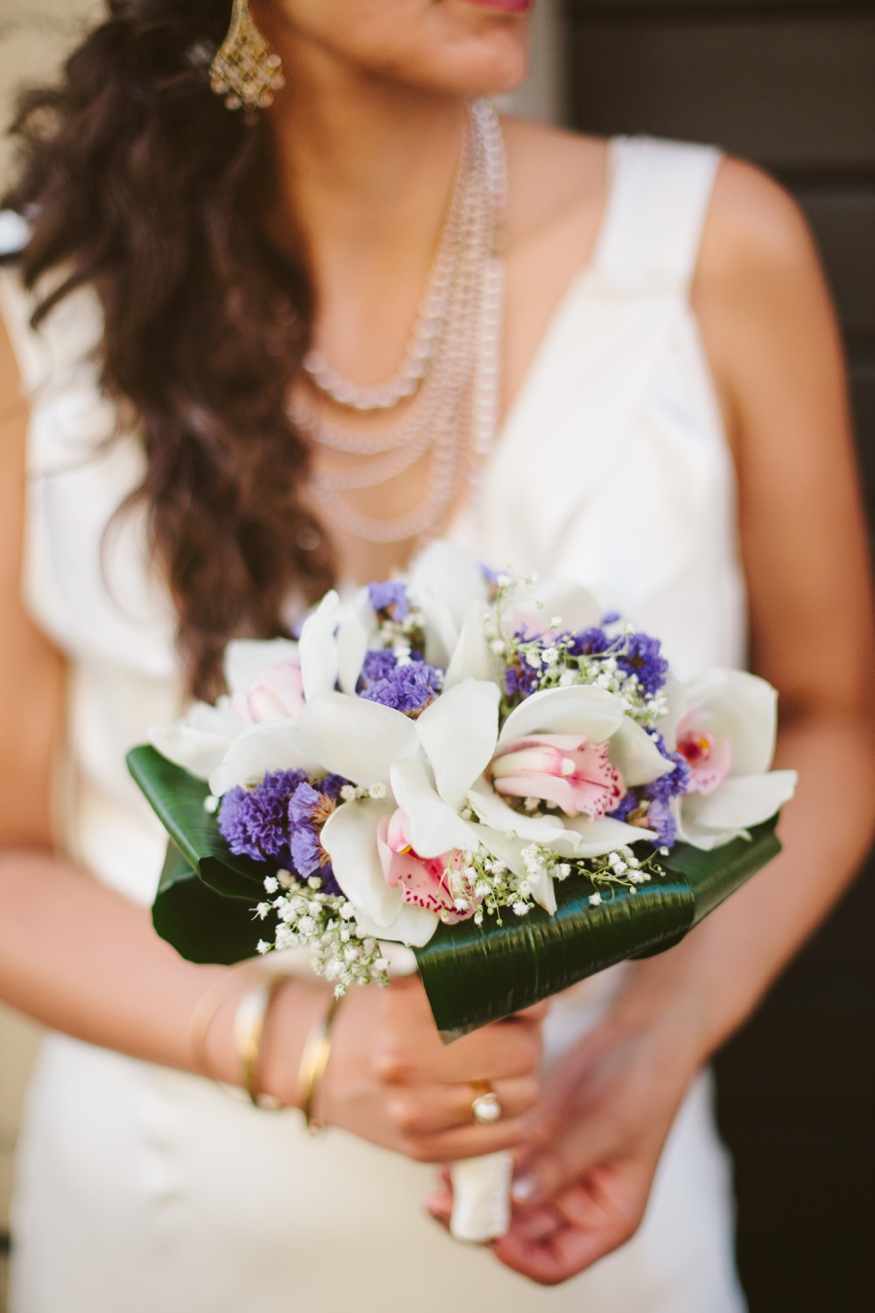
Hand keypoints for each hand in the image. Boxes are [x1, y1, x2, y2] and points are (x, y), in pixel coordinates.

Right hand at [316, 976, 544, 1161]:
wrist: (322, 1063)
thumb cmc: (381, 1014)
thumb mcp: (415, 980)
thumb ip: (470, 976)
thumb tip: (538, 980)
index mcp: (409, 1004)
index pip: (507, 1003)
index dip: (531, 1001)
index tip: (527, 999)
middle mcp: (408, 1058)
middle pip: (523, 1053)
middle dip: (528, 1040)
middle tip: (514, 1033)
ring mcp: (414, 1110)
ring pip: (521, 1098)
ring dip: (522, 1079)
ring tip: (499, 1065)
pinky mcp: (422, 1148)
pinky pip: (504, 1137)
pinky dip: (509, 1116)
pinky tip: (488, 1096)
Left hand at [428, 986, 703, 1284]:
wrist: (641, 1036)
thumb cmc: (642, 1087)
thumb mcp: (606, 1127)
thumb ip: (561, 1163)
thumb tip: (517, 1197)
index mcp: (604, 1221)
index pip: (553, 1263)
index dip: (516, 1256)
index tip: (487, 1230)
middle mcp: (574, 1207)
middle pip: (518, 1236)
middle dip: (481, 1223)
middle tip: (442, 1203)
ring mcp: (552, 1176)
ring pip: (502, 1201)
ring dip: (472, 1194)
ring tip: (440, 1178)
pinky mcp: (536, 1145)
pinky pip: (500, 1164)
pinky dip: (477, 1163)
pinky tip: (453, 1153)